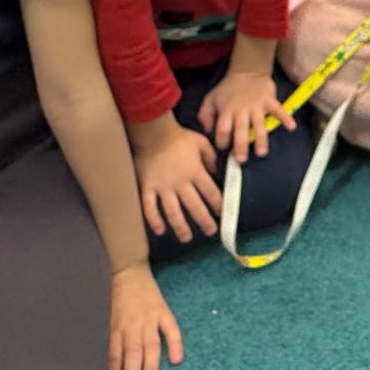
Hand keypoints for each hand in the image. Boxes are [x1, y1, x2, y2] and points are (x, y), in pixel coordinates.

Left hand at [106, 266, 181, 369]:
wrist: (126, 268)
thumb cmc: (111, 296)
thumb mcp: (102, 316)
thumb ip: (105, 338)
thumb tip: (98, 366)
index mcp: (114, 327)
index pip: (114, 356)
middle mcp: (131, 325)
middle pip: (131, 355)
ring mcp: (148, 318)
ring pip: (149, 347)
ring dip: (149, 369)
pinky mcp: (162, 311)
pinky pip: (171, 329)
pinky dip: (175, 343)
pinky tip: (177, 360)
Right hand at [133, 118, 223, 241]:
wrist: (152, 132)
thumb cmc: (178, 137)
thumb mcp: (201, 142)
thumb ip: (211, 158)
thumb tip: (216, 172)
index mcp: (195, 172)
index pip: (211, 193)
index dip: (218, 204)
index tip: (222, 213)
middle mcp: (181, 183)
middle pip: (195, 206)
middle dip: (204, 221)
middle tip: (210, 231)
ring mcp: (163, 187)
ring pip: (173, 211)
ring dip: (181, 226)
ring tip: (186, 237)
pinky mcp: (147, 187)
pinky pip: (149, 207)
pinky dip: (154, 219)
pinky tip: (160, 230)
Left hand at [197, 68, 296, 163]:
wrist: (247, 71)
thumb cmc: (228, 89)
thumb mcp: (211, 99)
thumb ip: (205, 115)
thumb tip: (208, 130)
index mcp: (226, 111)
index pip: (222, 129)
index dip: (222, 141)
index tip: (224, 149)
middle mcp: (241, 110)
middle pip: (240, 130)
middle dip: (240, 146)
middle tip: (241, 159)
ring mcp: (257, 106)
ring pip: (258, 124)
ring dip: (260, 139)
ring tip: (261, 152)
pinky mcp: (269, 101)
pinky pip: (278, 110)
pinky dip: (286, 118)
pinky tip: (291, 127)